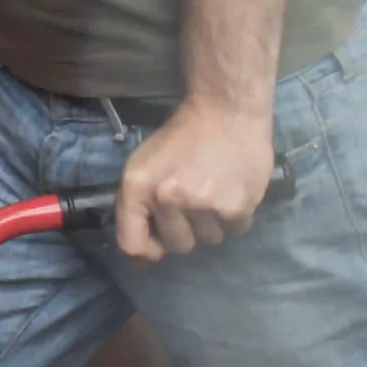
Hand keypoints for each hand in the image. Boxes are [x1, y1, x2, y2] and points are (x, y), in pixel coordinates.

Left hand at [114, 101, 274, 261]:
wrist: (225, 112)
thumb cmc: (181, 138)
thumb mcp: (144, 165)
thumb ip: (139, 205)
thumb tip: (142, 254)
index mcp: (137, 186)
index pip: (131, 244)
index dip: (144, 255)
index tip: (156, 250)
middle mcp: (166, 198)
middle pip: (177, 246)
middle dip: (185, 231)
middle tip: (193, 202)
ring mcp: (202, 204)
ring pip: (208, 240)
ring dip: (212, 223)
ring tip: (214, 190)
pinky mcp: (235, 207)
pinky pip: (234, 232)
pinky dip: (235, 217)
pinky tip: (232, 190)